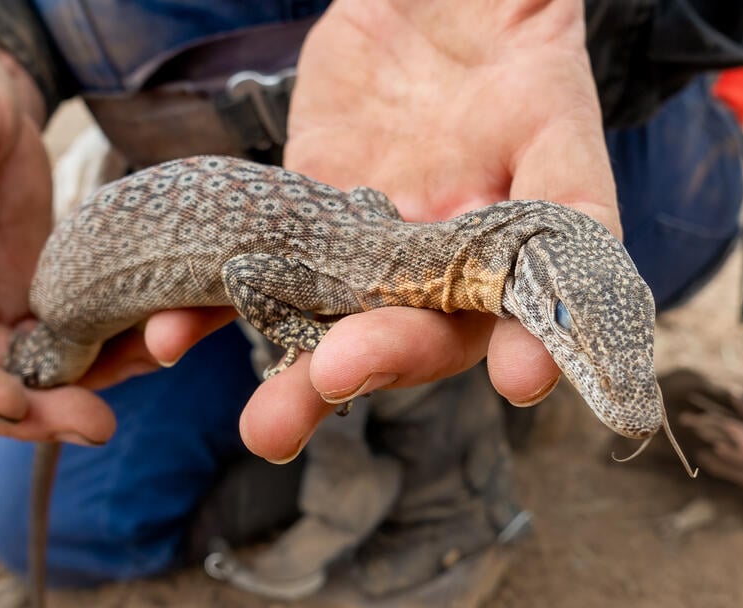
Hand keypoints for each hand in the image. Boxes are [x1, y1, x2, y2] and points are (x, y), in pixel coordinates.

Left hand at [168, 0, 619, 459]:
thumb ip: (569, 204)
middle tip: (323, 393)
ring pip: (325, 320)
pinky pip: (252, 268)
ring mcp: (361, 249)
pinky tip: (173, 336)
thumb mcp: (555, 119)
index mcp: (510, 263)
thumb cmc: (517, 48)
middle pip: (405, 336)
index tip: (519, 379)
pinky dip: (209, 304)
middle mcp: (434, 272)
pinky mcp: (296, 216)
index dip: (518, 350)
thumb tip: (569, 308)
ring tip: (262, 424)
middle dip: (367, 367)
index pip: (517, 323)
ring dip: (287, 370)